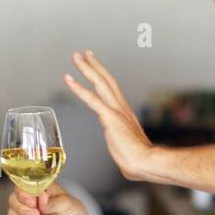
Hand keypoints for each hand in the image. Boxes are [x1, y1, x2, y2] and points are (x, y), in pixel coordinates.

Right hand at [7, 183, 90, 214]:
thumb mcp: (68, 205)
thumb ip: (54, 201)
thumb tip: (42, 200)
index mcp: (41, 188)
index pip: (22, 185)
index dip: (24, 194)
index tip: (33, 202)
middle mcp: (30, 199)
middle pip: (13, 200)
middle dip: (24, 210)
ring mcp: (25, 213)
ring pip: (12, 214)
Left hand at [63, 50, 155, 180]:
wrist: (146, 162)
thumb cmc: (137, 160)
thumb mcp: (126, 147)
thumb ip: (121, 143)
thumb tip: (122, 152)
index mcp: (125, 113)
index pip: (112, 90)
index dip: (103, 76)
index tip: (95, 66)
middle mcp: (121, 107)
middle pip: (106, 80)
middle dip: (95, 65)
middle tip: (84, 53)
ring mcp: (116, 111)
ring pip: (100, 82)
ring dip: (86, 68)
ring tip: (76, 57)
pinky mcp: (110, 117)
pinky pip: (91, 98)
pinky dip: (78, 87)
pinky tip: (68, 78)